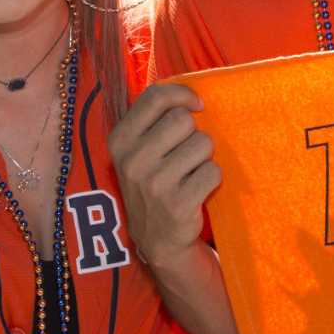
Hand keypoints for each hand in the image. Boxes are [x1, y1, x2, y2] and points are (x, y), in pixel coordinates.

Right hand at [107, 82, 219, 265]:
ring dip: (204, 157)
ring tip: (190, 173)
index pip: (155, 97)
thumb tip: (193, 96)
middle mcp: (132, 160)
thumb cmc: (153, 183)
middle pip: (184, 120)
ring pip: (203, 144)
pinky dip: (212, 178)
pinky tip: (197, 190)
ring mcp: (153, 184)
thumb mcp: (138, 150)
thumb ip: (155, 120)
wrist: (156, 238)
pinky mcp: (177, 204)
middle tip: (187, 154)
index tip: (196, 107)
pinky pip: (213, 171)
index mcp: (120, 140)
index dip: (183, 95)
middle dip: (194, 133)